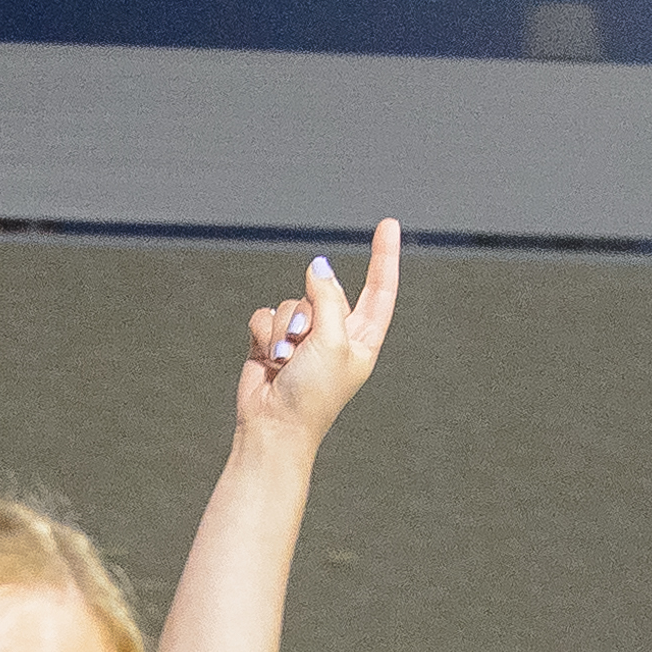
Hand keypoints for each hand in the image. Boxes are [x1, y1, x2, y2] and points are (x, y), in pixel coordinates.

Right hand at [238, 218, 398, 446]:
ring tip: (285, 359)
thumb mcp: (333, 341)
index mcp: (362, 338)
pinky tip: (267, 357)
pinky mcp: (272, 340)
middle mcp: (334, 334)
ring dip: (285, 329)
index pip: (379, 289)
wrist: (272, 426)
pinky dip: (264, 333)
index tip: (388, 224)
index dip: (383, 257)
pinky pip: (267, 314)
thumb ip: (329, 297)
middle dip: (311, 312)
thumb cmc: (312, 394)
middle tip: (304, 343)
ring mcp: (302, 337)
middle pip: (325, 291)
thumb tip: (318, 267)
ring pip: (293, 302)